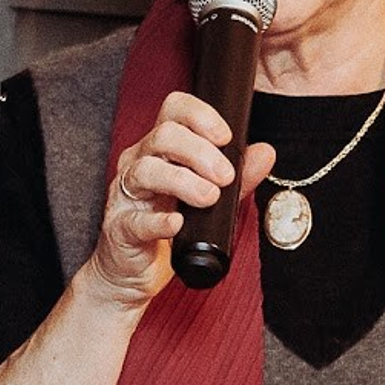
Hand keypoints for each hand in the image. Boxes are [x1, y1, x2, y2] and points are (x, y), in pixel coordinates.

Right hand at [83, 92, 273, 308]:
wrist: (134, 273)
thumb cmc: (169, 230)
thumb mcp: (209, 199)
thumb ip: (237, 178)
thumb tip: (265, 153)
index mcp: (160, 149)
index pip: (173, 110)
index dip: (200, 115)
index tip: (225, 137)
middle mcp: (139, 163)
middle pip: (162, 135)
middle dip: (199, 151)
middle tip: (225, 176)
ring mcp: (126, 196)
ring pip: (145, 170)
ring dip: (182, 181)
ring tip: (209, 197)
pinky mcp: (120, 229)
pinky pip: (135, 220)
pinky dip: (158, 221)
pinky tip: (177, 223)